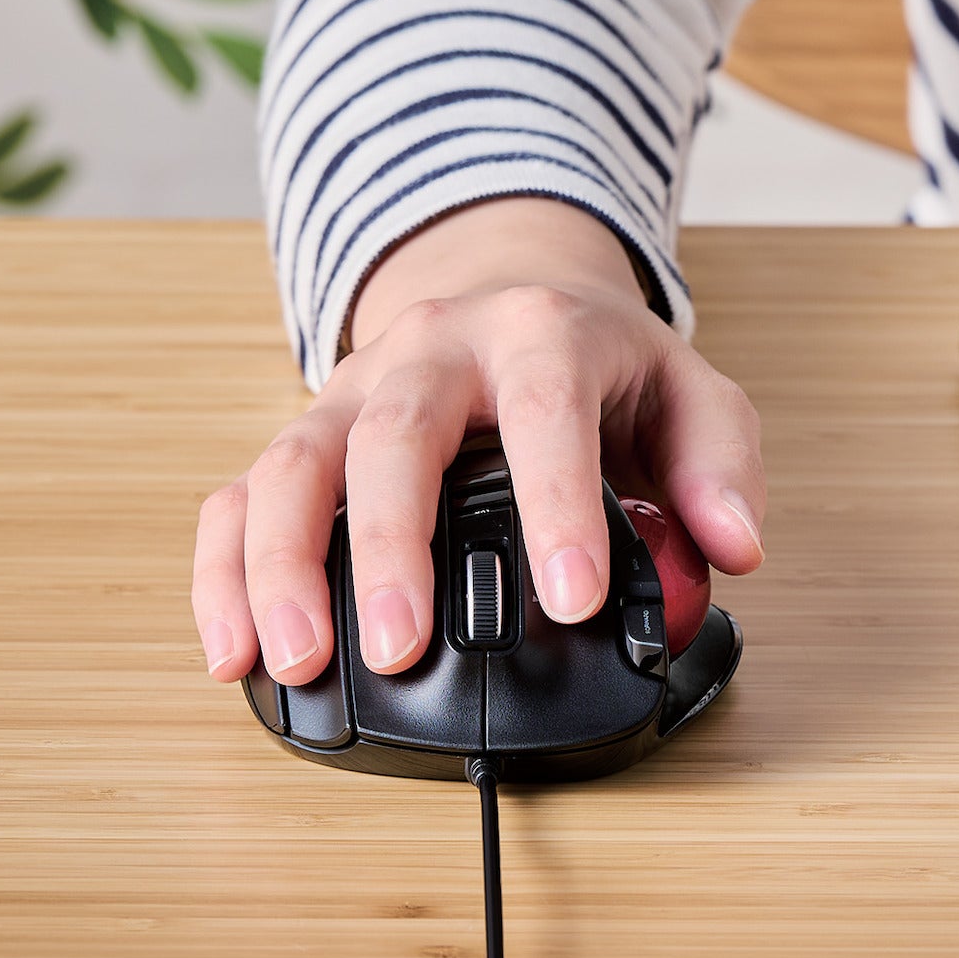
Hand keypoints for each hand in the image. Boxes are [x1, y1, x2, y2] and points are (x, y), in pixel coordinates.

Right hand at [191, 198, 764, 684]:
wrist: (518, 296)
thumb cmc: (603, 363)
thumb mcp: (690, 394)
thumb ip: (720, 466)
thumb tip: (732, 548)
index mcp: (541, 333)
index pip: (545, 411)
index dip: (557, 503)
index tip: (571, 597)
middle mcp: (437, 349)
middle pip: (396, 431)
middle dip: (393, 541)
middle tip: (406, 645)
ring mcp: (360, 386)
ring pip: (296, 458)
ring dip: (285, 562)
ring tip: (297, 661)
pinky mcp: (312, 429)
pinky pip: (242, 489)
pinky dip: (226, 569)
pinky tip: (236, 648)